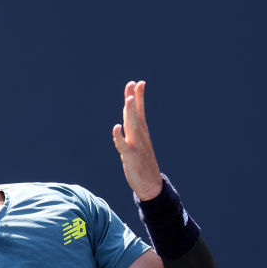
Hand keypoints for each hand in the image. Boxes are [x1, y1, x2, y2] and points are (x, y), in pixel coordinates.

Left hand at [112, 81, 163, 200]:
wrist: (150, 185)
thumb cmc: (142, 162)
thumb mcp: (138, 144)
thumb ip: (131, 131)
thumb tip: (124, 120)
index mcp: (141, 133)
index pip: (140, 111)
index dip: (139, 97)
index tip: (138, 82)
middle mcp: (140, 136)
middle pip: (136, 115)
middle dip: (134, 99)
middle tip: (133, 84)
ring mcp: (136, 146)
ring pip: (132, 126)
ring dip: (130, 113)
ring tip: (129, 99)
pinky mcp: (130, 157)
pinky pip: (123, 146)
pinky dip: (119, 136)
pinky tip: (116, 127)